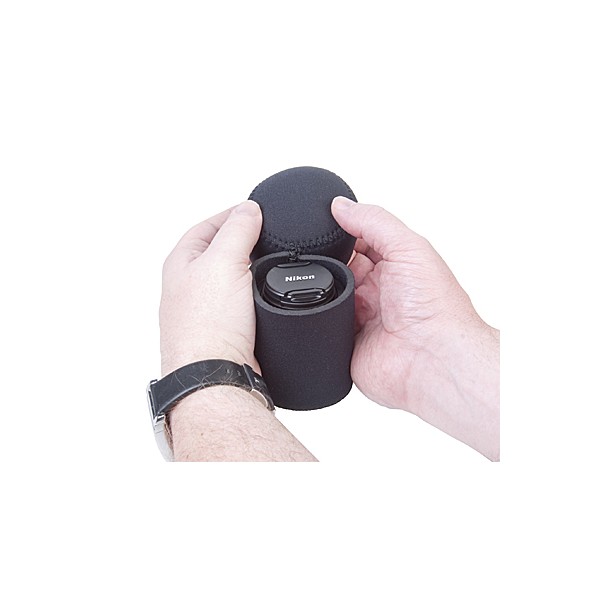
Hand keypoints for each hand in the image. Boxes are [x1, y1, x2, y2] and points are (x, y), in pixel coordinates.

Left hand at [159, 201, 261, 375]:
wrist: (214, 377)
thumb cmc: (207, 326)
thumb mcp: (223, 262)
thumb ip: (237, 231)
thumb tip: (248, 209)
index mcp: (181, 262)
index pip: (208, 226)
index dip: (233, 214)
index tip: (258, 211)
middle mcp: (189, 285)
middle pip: (219, 251)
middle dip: (244, 241)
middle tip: (269, 235)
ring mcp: (206, 309)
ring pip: (232, 278)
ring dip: (252, 269)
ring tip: (272, 262)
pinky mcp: (224, 329)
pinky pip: (242, 302)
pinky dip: (256, 294)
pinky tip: (269, 294)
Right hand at [331, 197, 499, 459]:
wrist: (432, 360)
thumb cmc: (436, 308)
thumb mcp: (408, 247)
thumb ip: (374, 222)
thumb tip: (340, 205)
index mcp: (394, 267)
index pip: (358, 242)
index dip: (341, 233)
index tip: (322, 222)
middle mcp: (376, 292)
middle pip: (338, 268)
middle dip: (328, 263)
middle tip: (326, 260)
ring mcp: (360, 319)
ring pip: (325, 296)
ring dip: (321, 291)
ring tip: (326, 287)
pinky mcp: (344, 345)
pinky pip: (319, 328)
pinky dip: (315, 320)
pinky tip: (317, 311)